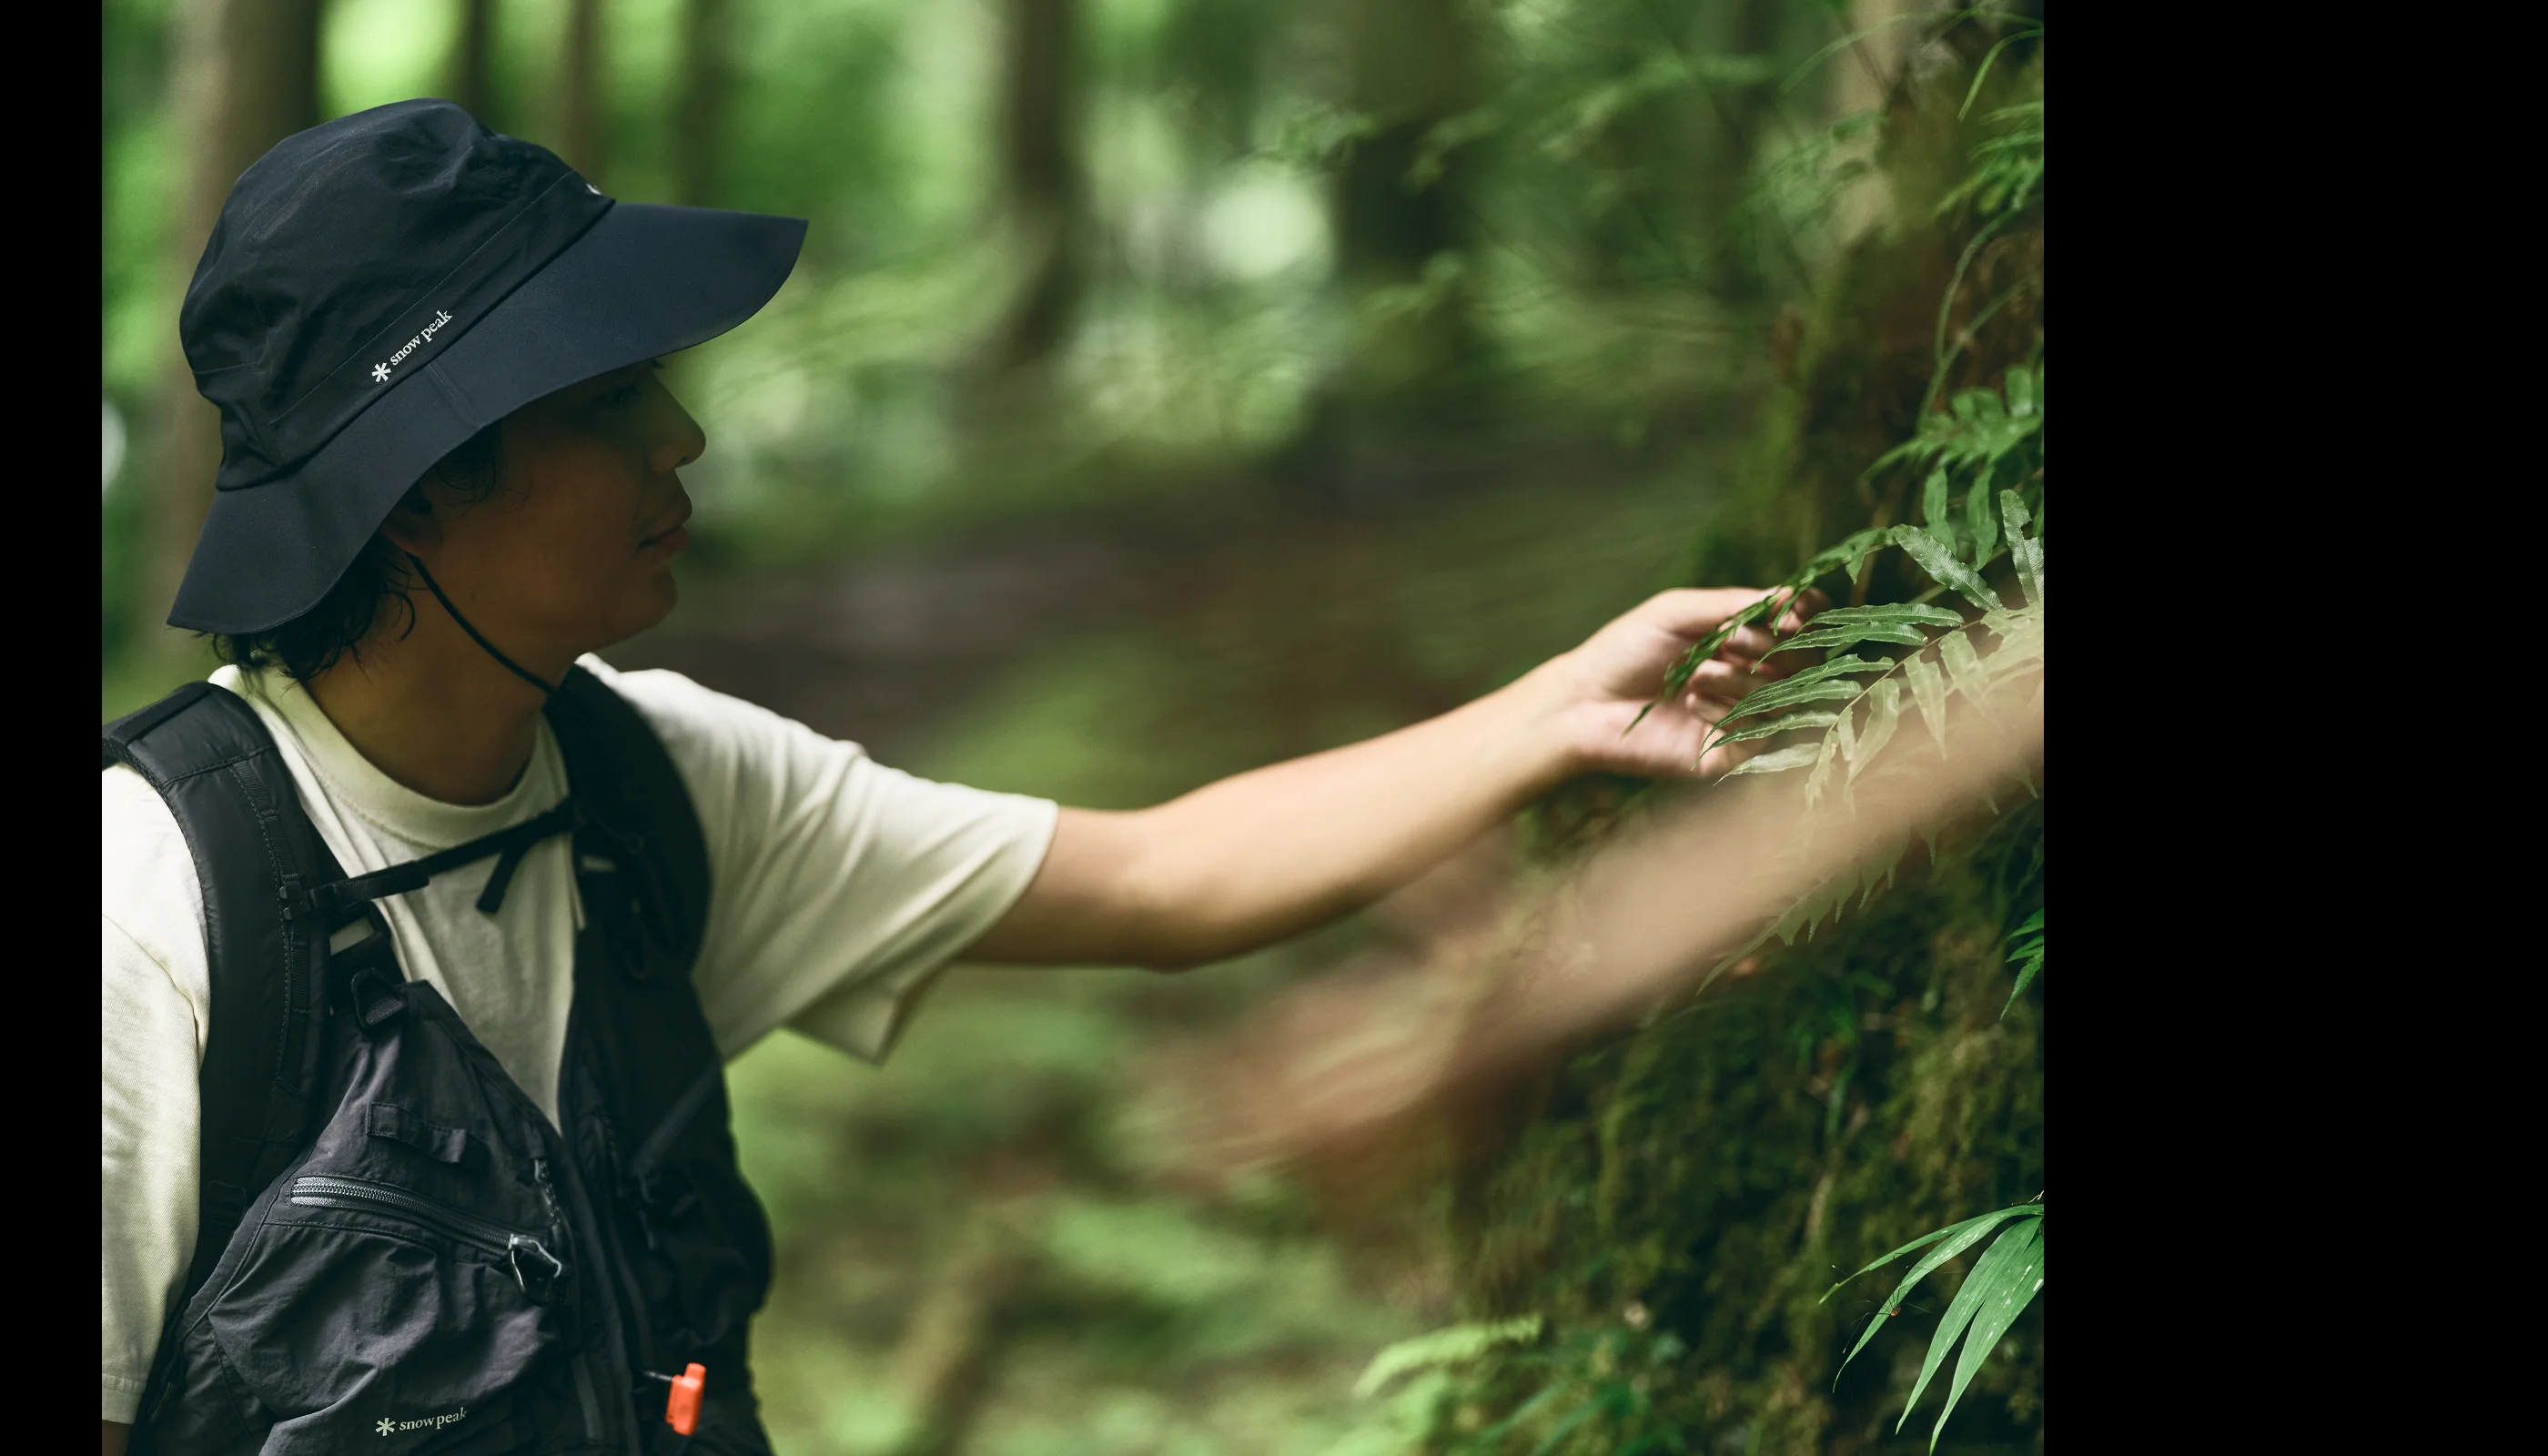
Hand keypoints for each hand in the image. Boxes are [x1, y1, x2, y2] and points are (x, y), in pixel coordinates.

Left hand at [1552, 585, 1826, 778]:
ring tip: (1696, 674)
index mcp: (1743, 637)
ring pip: (1781, 698)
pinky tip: (1691, 703)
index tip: (1793, 615)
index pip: (1799, 626)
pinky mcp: (1729, 753)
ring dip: (1742, 680)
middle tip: (1732, 643)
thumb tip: (1791, 595)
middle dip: (1772, 649)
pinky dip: (1728, 712)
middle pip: (1802, 664)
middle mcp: (1751, 675)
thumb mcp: (1675, 612)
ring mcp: (1743, 716)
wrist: (1583, 704)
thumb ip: (1732, 604)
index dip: (1806, 618)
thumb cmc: (1624, 650)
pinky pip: (1757, 734)